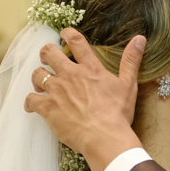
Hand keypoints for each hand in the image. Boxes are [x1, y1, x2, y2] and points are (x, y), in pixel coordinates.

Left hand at [25, 29, 145, 170]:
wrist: (104, 137)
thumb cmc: (118, 114)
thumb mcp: (128, 85)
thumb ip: (131, 61)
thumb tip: (140, 39)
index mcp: (90, 69)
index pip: (76, 42)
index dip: (67, 33)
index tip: (63, 33)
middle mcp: (70, 75)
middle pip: (48, 53)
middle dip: (45, 53)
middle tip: (46, 59)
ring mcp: (56, 91)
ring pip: (37, 74)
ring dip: (38, 78)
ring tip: (41, 85)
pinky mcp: (47, 108)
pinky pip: (30, 99)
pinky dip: (30, 102)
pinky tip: (32, 106)